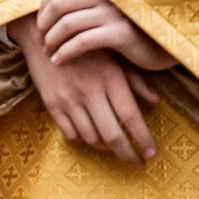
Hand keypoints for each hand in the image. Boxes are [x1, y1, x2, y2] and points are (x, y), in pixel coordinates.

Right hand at [10, 14, 160, 168]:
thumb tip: (156, 101)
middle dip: (128, 155)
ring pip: (92, 138)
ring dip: (106, 147)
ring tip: (114, 147)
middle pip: (113, 135)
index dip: (143, 139)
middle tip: (137, 164)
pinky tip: (90, 135)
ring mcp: (69, 99)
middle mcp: (90, 91)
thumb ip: (134, 80)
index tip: (151, 154)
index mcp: (109, 78)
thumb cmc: (84, 46)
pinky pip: (70, 134)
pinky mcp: (52, 104)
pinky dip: (83, 139)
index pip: (131, 117)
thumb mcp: (112, 57)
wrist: (42, 35)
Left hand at [38, 0, 176, 70]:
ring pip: (68, 23)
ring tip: (48, 52)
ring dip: (51, 40)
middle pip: (59, 4)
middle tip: (41, 40)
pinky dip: (65, 52)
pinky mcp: (121, 33)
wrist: (165, 43)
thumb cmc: (129, 22)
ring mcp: (114, 12)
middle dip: (44, 24)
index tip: (40, 24)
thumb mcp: (102, 2)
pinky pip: (83, 42)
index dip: (44, 6)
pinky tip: (58, 61)